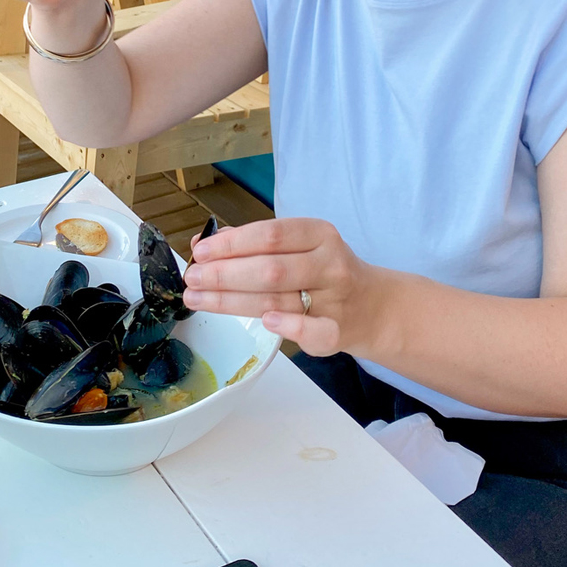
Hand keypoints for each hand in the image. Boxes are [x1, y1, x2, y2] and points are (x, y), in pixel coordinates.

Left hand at [182, 218, 374, 355]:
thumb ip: (254, 244)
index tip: (201, 253)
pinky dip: (289, 327)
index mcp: (319, 234)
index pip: (270, 235)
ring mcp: (336, 299)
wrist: (373, 306)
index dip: (232, 244)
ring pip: (279, 300)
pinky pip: (314, 331)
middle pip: (270, 269)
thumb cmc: (323, 271)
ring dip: (232, 301)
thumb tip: (204, 246)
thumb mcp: (298, 246)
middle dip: (225, 274)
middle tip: (193, 278)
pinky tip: (264, 322)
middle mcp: (329, 264)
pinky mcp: (338, 332)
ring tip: (198, 299)